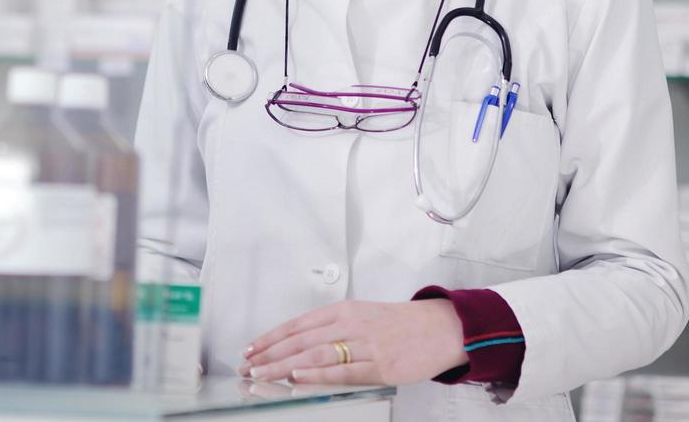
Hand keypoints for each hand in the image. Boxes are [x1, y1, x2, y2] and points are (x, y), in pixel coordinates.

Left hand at [236, 299, 466, 385]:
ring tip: (262, 374)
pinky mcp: (380, 366)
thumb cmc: (400, 324)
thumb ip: (333, 328)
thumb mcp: (363, 316)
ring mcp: (365, 345)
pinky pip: (343, 371)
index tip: (250, 349)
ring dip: (284, 366)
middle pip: (301, 340)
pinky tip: (299, 378)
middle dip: (270, 355)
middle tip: (248, 366)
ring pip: (316, 355)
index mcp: (344, 310)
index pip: (297, 325)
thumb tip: (299, 345)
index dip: (271, 337)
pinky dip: (318, 375)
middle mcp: (350, 324)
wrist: (440, 328)